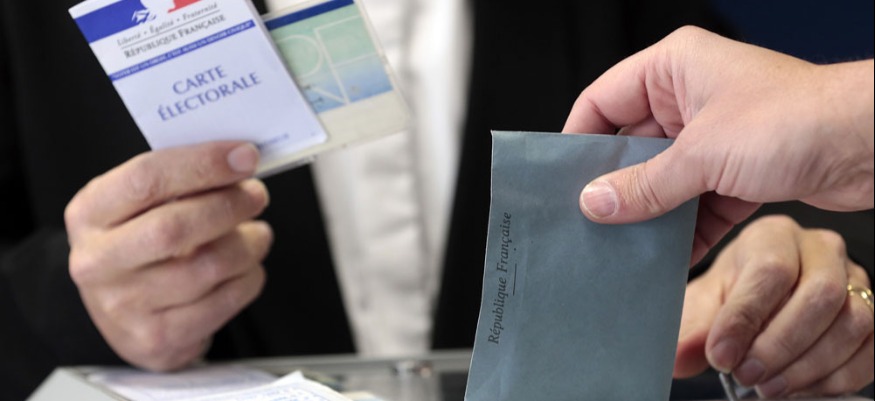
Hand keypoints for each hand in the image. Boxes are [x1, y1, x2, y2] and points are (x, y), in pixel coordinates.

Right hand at [65, 142, 271, 370]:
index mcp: (89, 215)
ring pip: (209, 267)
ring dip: (248, 244)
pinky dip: (249, 277)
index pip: (145, 179)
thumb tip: (240, 160)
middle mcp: (98, 262)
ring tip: (257, 234)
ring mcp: (125, 306)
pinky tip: (246, 267)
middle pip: (175, 227)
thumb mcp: (139, 205)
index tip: (243, 156)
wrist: (122, 313)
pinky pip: (225, 302)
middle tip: (256, 194)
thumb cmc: (140, 243)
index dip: (202, 164)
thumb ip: (180, 180)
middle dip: (229, 205)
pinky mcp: (158, 338)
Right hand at [563, 26, 873, 262]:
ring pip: (663, 178)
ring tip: (623, 246)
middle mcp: (690, 97)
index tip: (561, 178)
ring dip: (649, 213)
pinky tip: (667, 258)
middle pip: (631, 144)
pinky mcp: (737, 169)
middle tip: (589, 221)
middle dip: (615, 185)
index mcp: (674, 68)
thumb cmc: (798, 118)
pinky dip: (684, 229)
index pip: (603, 100)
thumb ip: (644, 183)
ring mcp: (714, 134)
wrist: (873, 144)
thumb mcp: (703, 154)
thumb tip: (594, 202)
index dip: (579, 139)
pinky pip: (695, 201)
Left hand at [674, 215, 873, 396]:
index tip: (720, 355)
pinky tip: (802, 388)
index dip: (744, 318)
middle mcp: (820, 250)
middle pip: (820, 294)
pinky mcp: (873, 312)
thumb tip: (680, 357)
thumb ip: (692, 329)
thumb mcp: (703, 306)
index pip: (770, 270)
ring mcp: (853, 280)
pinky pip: (872, 347)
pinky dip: (839, 377)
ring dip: (809, 365)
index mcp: (773, 236)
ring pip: (853, 322)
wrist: (756, 308)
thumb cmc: (731, 298)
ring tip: (769, 386)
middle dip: (780, 345)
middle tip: (747, 375)